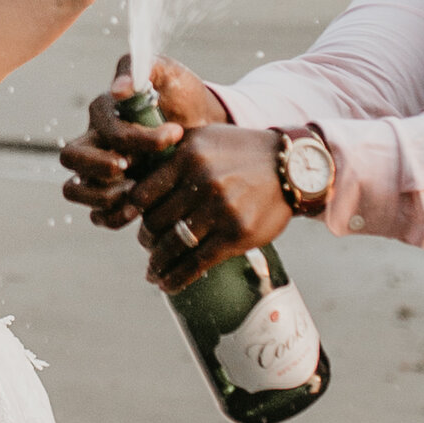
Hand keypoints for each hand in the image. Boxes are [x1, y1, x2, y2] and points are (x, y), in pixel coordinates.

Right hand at [59, 52, 229, 227]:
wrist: (204, 126)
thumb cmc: (183, 95)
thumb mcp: (169, 73)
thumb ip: (142, 69)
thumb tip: (118, 90)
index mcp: (104, 111)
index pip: (106, 128)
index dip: (139, 136)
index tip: (174, 134)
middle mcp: (95, 141)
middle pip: (71, 158)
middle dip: (99, 166)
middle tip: (130, 169)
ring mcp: (100, 171)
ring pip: (74, 189)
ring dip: (102, 196)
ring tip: (136, 197)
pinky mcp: (113, 195)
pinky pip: (96, 214)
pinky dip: (113, 217)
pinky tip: (140, 210)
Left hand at [128, 120, 293, 295]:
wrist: (291, 167)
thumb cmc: (241, 152)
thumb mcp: (204, 137)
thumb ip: (170, 149)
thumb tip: (132, 169)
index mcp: (188, 156)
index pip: (142, 194)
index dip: (132, 213)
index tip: (133, 221)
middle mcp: (202, 182)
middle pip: (155, 222)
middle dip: (146, 238)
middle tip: (147, 244)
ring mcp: (220, 209)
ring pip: (173, 245)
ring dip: (157, 263)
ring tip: (153, 270)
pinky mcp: (236, 234)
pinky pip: (197, 263)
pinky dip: (176, 278)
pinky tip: (166, 285)